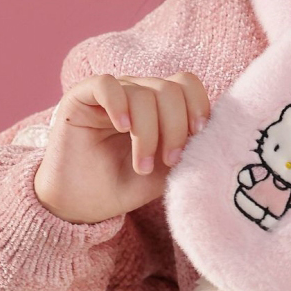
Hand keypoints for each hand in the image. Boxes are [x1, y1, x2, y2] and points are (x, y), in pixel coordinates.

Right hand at [33, 70, 210, 221]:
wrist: (78, 206)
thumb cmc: (122, 186)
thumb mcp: (163, 172)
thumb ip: (186, 150)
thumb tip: (212, 134)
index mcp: (159, 106)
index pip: (186, 84)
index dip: (197, 106)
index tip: (197, 138)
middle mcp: (137, 93)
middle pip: (169, 89)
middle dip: (175, 127)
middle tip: (169, 161)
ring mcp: (111, 93)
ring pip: (143, 92)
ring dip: (148, 132)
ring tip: (142, 165)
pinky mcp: (81, 96)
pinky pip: (106, 84)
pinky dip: (119, 103)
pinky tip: (122, 127)